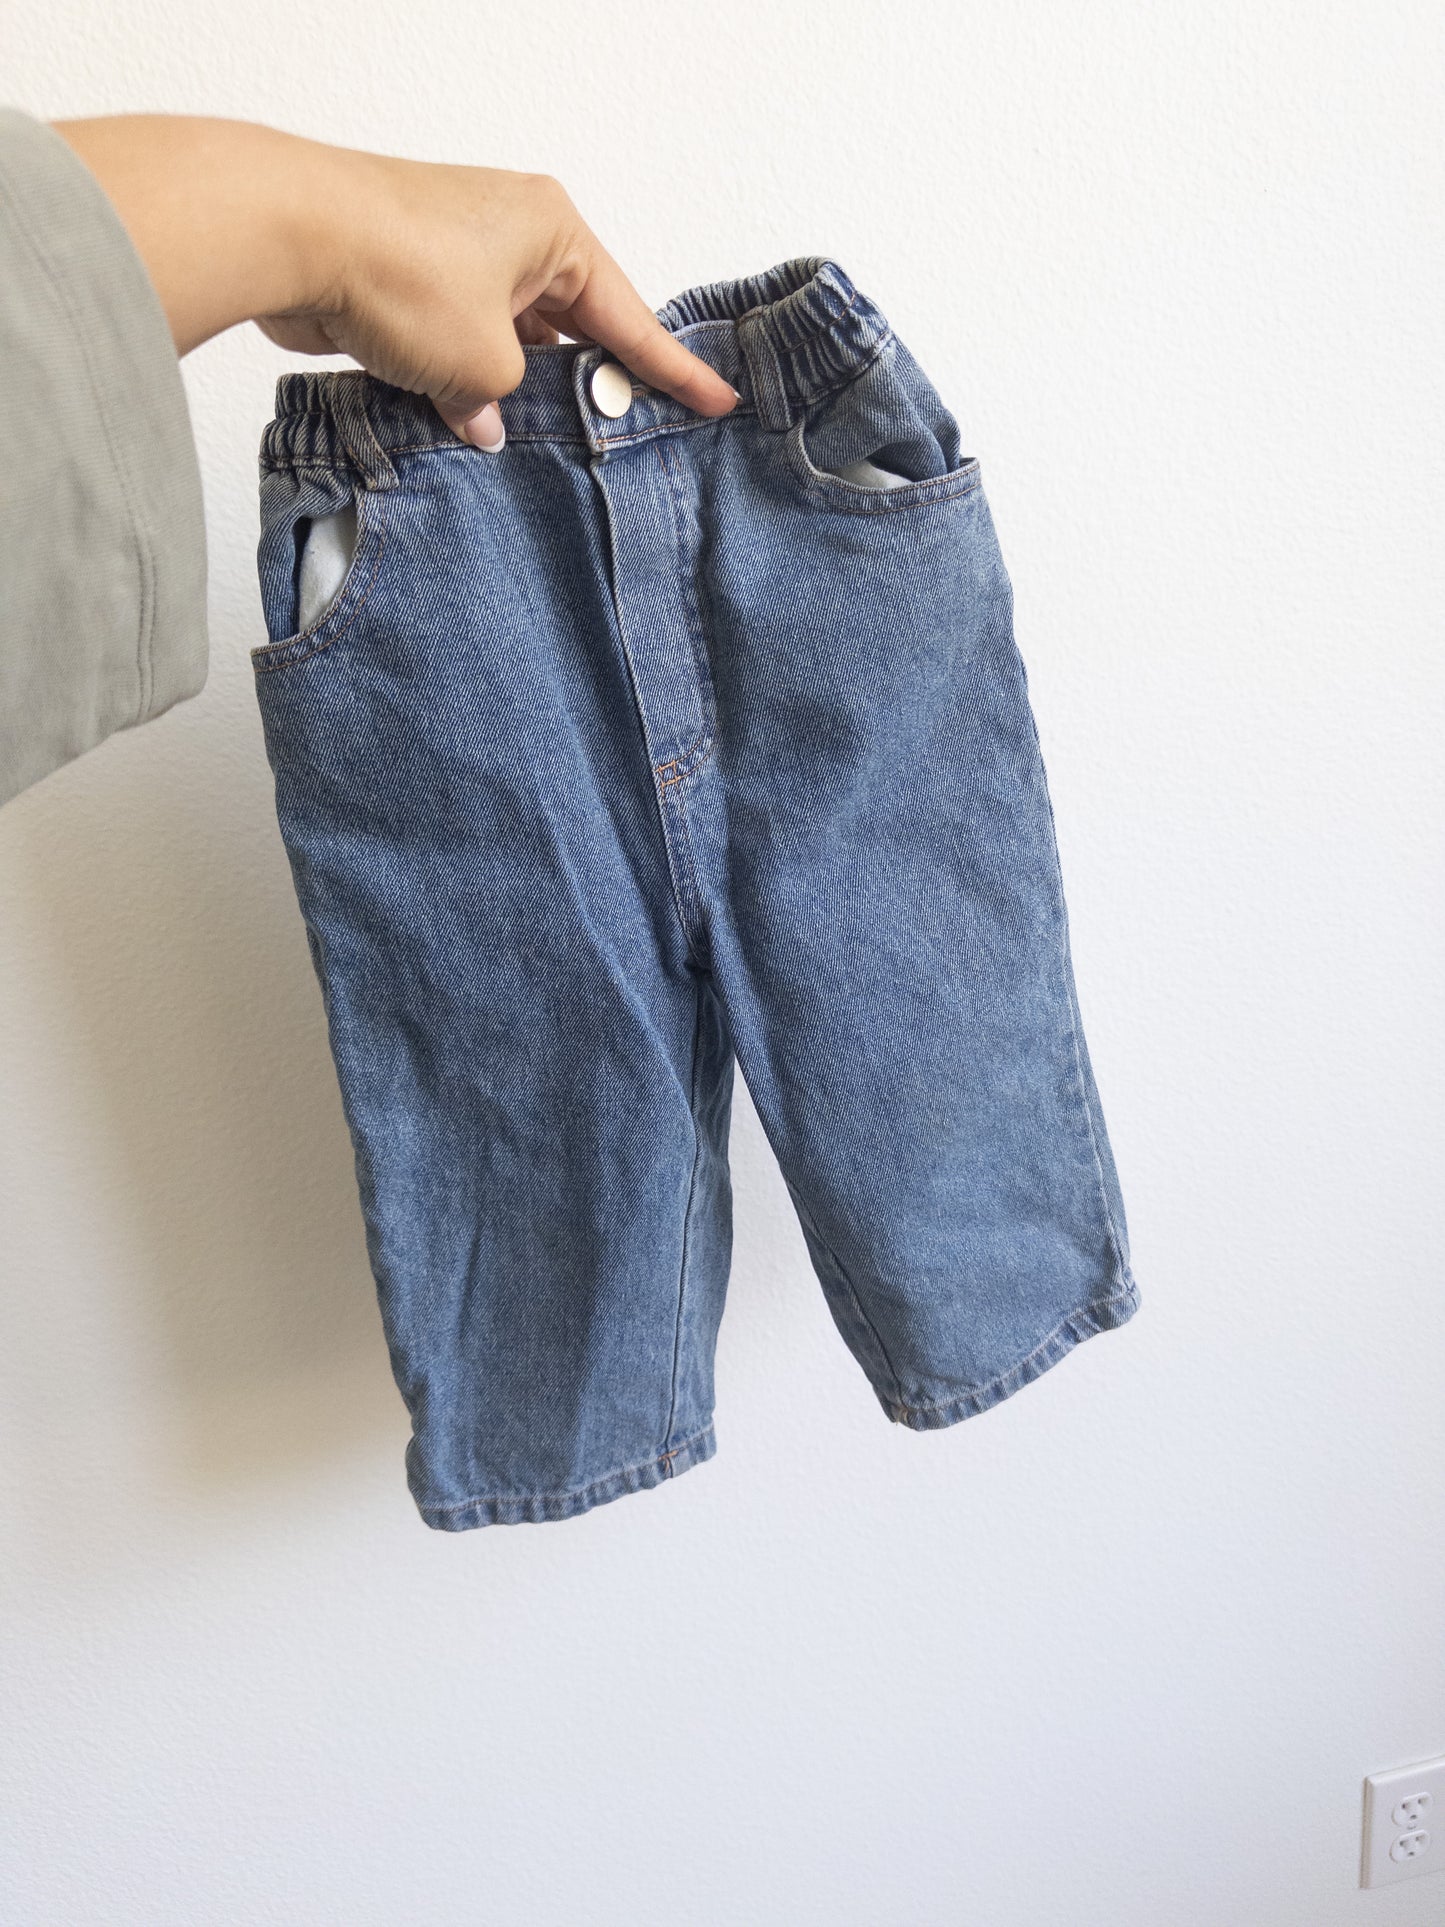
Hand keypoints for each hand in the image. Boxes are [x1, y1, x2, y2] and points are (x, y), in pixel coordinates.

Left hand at [53, 116, 737, 445]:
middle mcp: (510, 234)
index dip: (671, 370)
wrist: (292, 235)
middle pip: (569, 328)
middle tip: (618, 440)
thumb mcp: (483, 362)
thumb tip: (482, 423)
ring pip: (508, 342)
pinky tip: (465, 429)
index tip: (715, 401)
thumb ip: (501, 403)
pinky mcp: (406, 280)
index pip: (628, 316)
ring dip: (511, 392)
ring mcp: (456, 255)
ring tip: (533, 446)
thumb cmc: (400, 268)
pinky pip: (455, 345)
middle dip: (581, 385)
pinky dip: (460, 385)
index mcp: (553, 232)